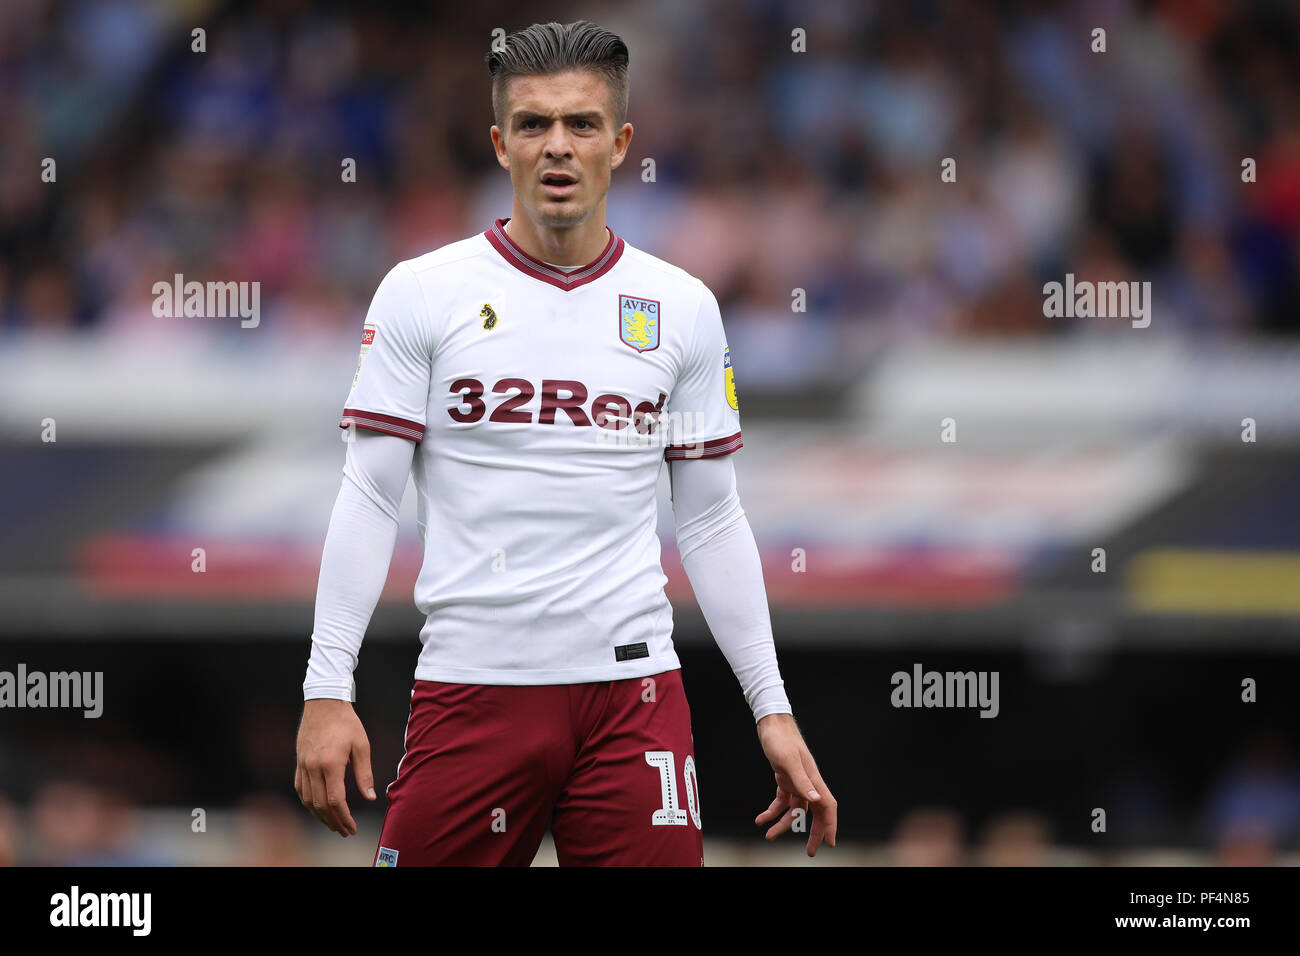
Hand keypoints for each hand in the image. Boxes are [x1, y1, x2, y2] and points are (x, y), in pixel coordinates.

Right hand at [294, 698, 375, 836]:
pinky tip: (317, 808)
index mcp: (331, 763)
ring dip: (319, 816)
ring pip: (307, 800)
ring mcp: (303, 765)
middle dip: (333, 822)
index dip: (344, 817)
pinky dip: (308, 802)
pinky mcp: (298, 762)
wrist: (324, 703)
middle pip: (320, 805)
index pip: (335, 800)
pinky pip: (300, 789)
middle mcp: (313, 767)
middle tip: (344, 831)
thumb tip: (370, 797)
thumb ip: (364, 773)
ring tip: (333, 824)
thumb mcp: (362, 745)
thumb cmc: (346, 723)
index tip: (352, 827)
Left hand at [754, 713, 836, 855]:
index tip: (830, 842)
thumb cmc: (781, 739)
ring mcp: (796, 782)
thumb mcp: (788, 760)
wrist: (770, 723)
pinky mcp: (784, 779)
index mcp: (813, 779)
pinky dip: (771, 811)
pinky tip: (761, 819)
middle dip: (812, 832)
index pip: (827, 806)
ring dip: (783, 824)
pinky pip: (780, 801)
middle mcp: (807, 782)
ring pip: (794, 810)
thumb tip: (815, 800)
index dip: (830, 824)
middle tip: (810, 852)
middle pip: (814, 812)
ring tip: (769, 836)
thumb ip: (802, 781)